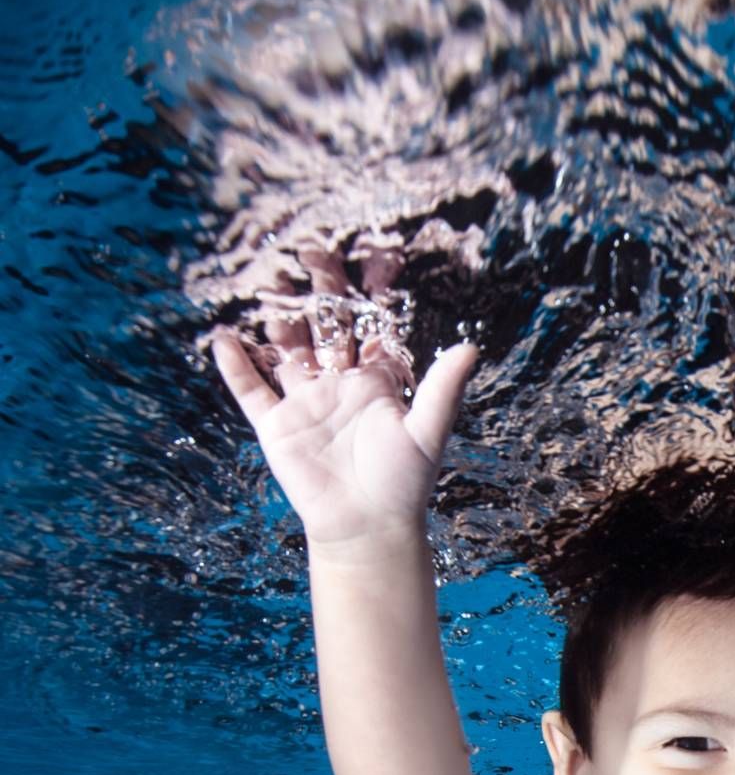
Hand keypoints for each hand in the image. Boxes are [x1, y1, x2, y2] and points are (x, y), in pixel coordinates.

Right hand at [210, 245, 478, 552]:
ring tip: (267, 280)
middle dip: (321, 289)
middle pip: (325, 326)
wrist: (366, 526)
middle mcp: (337, 383)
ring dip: (277, 317)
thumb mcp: (426, 432)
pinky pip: (251, 390)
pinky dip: (236, 366)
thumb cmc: (402, 483)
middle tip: (314, 248)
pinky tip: (223, 337)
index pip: (371, 326)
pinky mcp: (276, 424)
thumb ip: (442, 388)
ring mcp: (304, 401)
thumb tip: (471, 347)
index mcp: (374, 380)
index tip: (373, 252)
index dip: (371, 293)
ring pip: (286, 348)